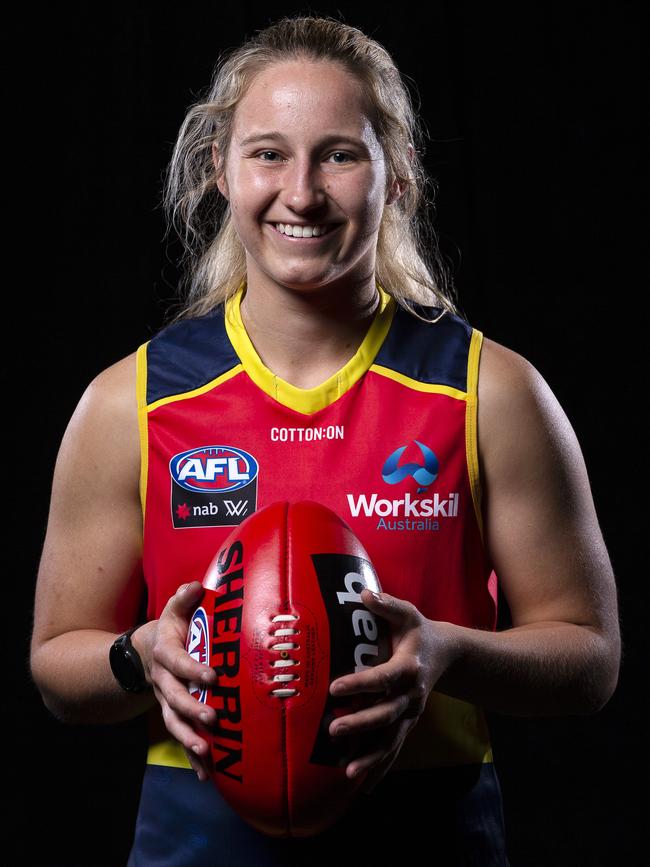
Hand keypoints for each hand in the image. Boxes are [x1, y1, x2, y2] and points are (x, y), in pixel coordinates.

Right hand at [133, 581, 217, 781]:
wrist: (144, 653)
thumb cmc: (170, 630)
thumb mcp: (174, 611)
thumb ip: (184, 599)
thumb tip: (195, 586)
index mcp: (165, 654)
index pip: (178, 662)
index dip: (192, 669)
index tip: (212, 676)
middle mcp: (163, 681)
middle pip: (174, 698)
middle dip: (192, 710)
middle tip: (213, 719)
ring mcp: (166, 700)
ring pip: (174, 722)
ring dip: (188, 738)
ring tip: (204, 751)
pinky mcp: (172, 715)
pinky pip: (180, 737)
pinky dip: (191, 757)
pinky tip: (206, 773)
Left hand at [328, 588, 459, 794]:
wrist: (447, 654)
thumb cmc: (417, 631)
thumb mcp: (406, 614)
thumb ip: (386, 604)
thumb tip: (363, 593)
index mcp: (409, 667)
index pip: (383, 678)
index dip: (360, 683)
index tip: (334, 688)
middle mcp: (412, 695)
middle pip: (386, 714)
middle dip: (360, 724)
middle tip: (333, 730)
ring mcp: (411, 714)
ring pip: (391, 739)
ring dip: (370, 757)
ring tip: (347, 771)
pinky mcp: (408, 725)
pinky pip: (393, 749)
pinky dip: (379, 768)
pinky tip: (362, 787)